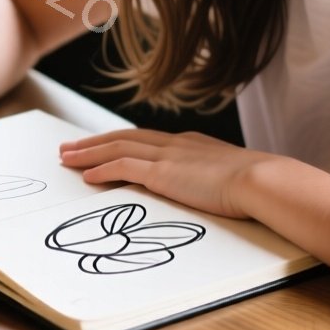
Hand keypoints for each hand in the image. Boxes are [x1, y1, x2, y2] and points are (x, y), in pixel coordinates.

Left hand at [58, 129, 269, 218]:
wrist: (263, 180)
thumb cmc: (258, 185)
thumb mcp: (234, 178)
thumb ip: (218, 181)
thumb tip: (219, 192)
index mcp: (191, 144)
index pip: (147, 139)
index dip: (121, 141)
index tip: (103, 145)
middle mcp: (175, 144)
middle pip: (124, 137)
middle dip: (94, 142)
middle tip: (69, 146)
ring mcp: (168, 156)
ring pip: (117, 147)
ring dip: (89, 152)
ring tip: (66, 157)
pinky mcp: (163, 173)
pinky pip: (123, 166)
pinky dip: (102, 169)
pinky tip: (86, 175)